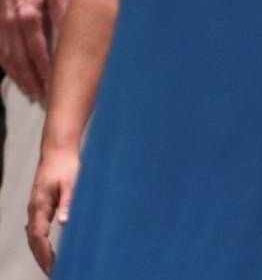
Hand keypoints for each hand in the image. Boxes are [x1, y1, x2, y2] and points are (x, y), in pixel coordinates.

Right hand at [0, 0, 67, 103]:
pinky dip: (8, 69)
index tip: (54, 86)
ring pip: (8, 61)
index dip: (45, 71)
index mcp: (29, 18)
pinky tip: (17, 78)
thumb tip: (71, 37)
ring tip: (31, 93)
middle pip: (20, 61)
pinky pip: (1, 54)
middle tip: (43, 98)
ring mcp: (2, 28)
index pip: (38, 52)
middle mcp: (12, 26)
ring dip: (19, 79)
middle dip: (31, 82)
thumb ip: (62, 15)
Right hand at [25, 142, 77, 275]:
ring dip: (40, 252)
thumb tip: (64, 223)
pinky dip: (40, 242)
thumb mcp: (71, 183)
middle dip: (41, 258)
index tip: (52, 266)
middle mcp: (34, 210)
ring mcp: (36, 208)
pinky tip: (46, 249)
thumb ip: (68, 202)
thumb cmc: (66, 165)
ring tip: (50, 266)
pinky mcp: (41, 205)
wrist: (58, 150)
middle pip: (33, 240)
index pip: (38, 236)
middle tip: (52, 273)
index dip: (44, 253)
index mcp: (40, 206)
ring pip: (34, 236)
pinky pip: (37, 229)